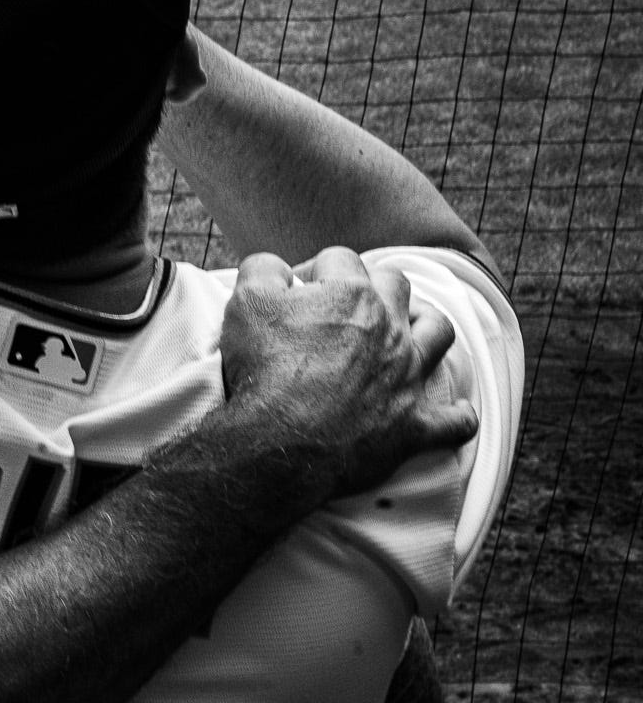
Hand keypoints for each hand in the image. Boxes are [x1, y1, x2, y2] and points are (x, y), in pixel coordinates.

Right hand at [218, 248, 476, 500]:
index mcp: (351, 294)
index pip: (339, 260)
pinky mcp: (414, 425)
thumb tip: (277, 268)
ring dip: (426, 327)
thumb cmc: (262, 370)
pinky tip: (455, 411)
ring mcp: (407, 376)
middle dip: (374, 287)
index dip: (313, 270)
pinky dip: (457, 416)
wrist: (280, 442)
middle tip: (345, 308)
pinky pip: (455, 421)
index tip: (294, 290)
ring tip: (407, 333)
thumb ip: (263, 269)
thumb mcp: (245, 302)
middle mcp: (389, 328)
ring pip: (438, 333)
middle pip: (396, 285)